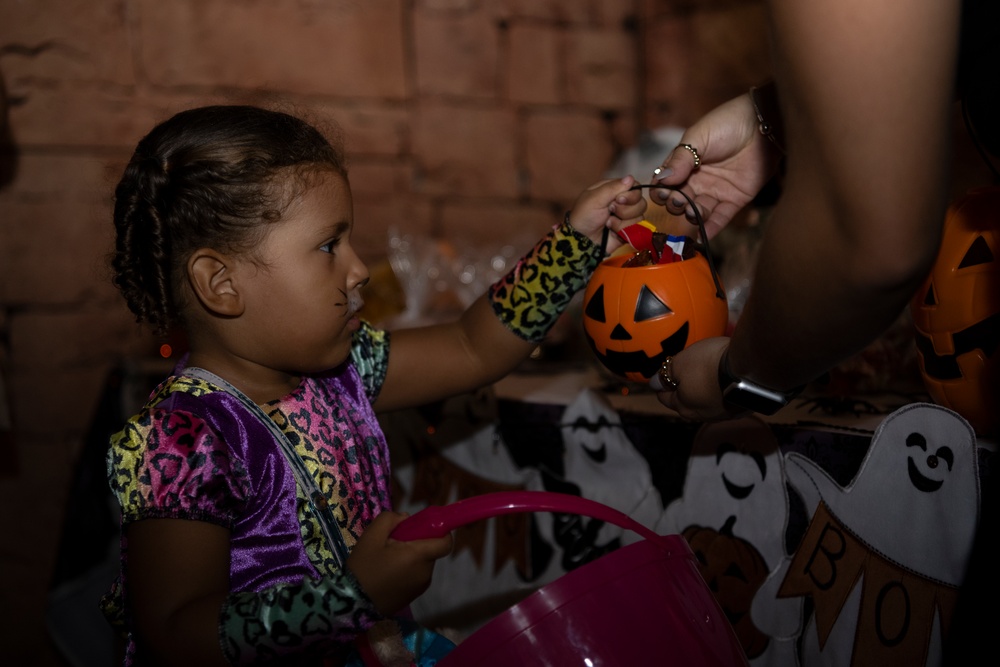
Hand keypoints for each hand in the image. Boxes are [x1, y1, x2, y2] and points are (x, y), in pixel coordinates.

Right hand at [346, 510, 453, 615]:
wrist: (353, 603)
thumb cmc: (364, 567)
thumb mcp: (371, 536)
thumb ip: (390, 519)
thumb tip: (406, 518)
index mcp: (419, 556)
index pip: (446, 542)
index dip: (440, 531)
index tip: (421, 527)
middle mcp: (426, 572)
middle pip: (431, 550)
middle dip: (417, 542)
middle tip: (393, 542)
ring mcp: (421, 586)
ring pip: (423, 562)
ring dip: (411, 556)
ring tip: (386, 559)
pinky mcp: (414, 596)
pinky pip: (417, 574)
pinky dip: (408, 569)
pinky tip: (388, 572)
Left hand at [568, 175, 647, 252]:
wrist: (582, 240)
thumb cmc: (584, 216)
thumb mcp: (594, 198)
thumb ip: (613, 187)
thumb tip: (630, 177)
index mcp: (614, 190)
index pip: (635, 186)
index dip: (631, 194)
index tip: (618, 199)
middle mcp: (623, 202)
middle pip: (640, 201)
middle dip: (625, 209)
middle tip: (610, 211)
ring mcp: (626, 217)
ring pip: (640, 215)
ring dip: (622, 221)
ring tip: (608, 223)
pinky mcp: (629, 230)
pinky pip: (637, 229)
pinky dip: (623, 230)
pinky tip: (612, 231)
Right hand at [650, 93, 780, 238]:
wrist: (764, 125)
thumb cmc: (728, 124)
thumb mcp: (698, 137)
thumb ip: (680, 159)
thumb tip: (661, 181)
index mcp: (684, 164)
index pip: (665, 184)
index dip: (661, 190)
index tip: (663, 192)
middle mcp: (697, 181)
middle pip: (679, 201)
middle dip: (675, 204)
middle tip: (679, 200)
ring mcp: (715, 192)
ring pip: (697, 212)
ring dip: (692, 215)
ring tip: (692, 211)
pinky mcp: (735, 201)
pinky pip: (720, 219)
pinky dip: (711, 229)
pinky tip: (702, 236)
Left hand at [651, 337, 747, 422]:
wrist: (751, 368)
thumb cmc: (708, 364)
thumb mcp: (680, 363)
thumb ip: (666, 374)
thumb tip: (653, 383)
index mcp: (683, 406)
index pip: (665, 398)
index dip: (662, 384)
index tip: (665, 373)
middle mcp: (701, 416)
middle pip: (685, 403)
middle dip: (682, 390)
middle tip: (684, 373)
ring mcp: (723, 415)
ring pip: (706, 404)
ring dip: (703, 393)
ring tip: (706, 376)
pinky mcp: (742, 409)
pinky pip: (725, 400)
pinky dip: (721, 392)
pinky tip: (724, 382)